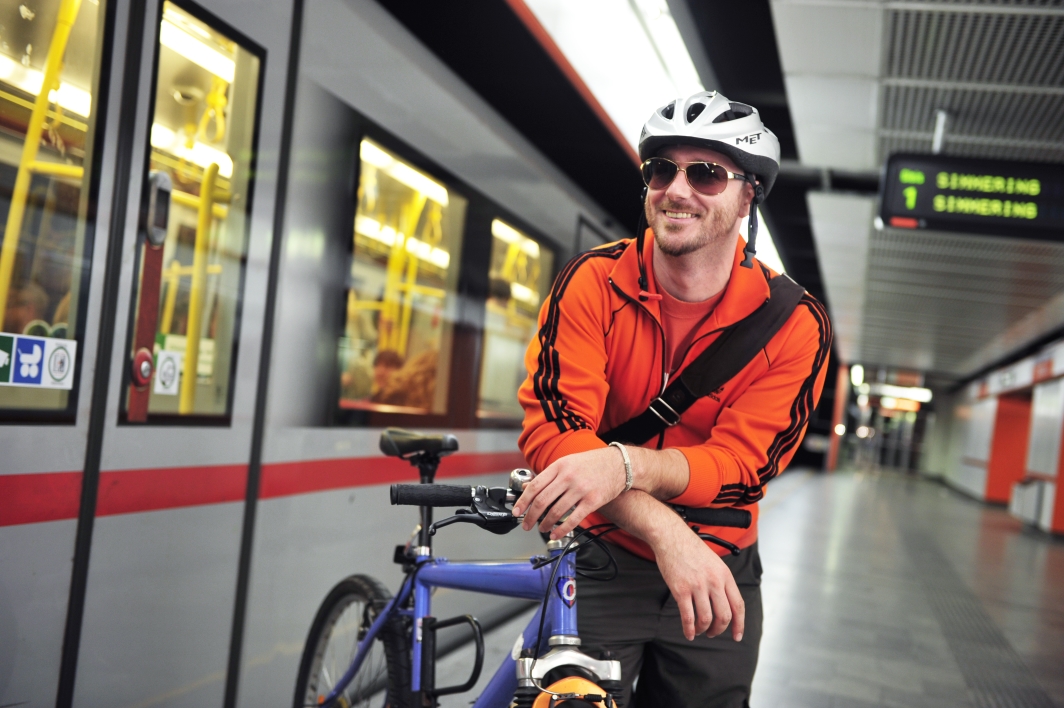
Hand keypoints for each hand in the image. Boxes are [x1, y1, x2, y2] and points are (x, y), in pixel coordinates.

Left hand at [511, 447, 627, 538]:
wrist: (619, 463)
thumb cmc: (592, 463)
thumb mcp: (568, 462)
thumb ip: (550, 475)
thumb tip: (529, 488)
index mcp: (559, 466)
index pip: (535, 486)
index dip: (523, 501)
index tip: (516, 511)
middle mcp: (568, 477)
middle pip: (542, 501)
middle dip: (530, 516)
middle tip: (526, 525)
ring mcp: (581, 489)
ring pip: (556, 511)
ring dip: (545, 524)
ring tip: (541, 529)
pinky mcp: (592, 501)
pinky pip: (573, 519)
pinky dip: (561, 529)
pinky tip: (555, 534)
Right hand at [652, 519, 744, 641]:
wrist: (671, 537)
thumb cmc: (691, 548)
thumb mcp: (715, 562)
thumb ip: (721, 581)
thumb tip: (725, 603)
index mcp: (725, 575)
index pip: (738, 605)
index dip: (739, 624)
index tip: (737, 636)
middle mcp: (714, 582)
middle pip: (724, 616)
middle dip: (719, 630)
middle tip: (713, 633)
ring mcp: (697, 586)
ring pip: (706, 619)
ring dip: (703, 630)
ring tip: (699, 631)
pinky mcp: (681, 590)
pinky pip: (688, 617)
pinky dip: (689, 629)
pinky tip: (688, 633)